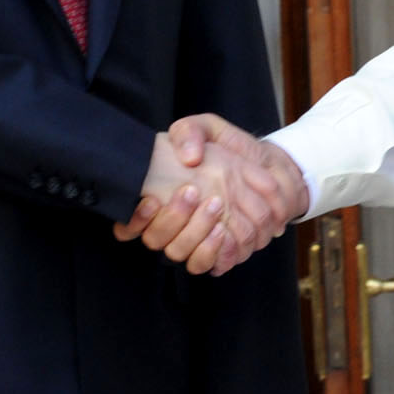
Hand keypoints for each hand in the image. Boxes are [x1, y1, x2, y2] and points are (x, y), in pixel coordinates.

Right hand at [117, 132, 230, 260]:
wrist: (266, 166)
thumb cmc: (229, 149)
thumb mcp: (208, 129)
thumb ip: (190, 133)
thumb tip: (187, 158)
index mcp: (158, 198)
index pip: (127, 225)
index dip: (134, 220)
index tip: (152, 200)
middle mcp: (171, 225)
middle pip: (155, 239)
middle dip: (172, 218)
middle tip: (194, 192)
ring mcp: (192, 241)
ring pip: (178, 253)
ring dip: (193, 234)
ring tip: (216, 207)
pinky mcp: (217, 252)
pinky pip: (206, 265)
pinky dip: (212, 251)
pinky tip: (223, 231)